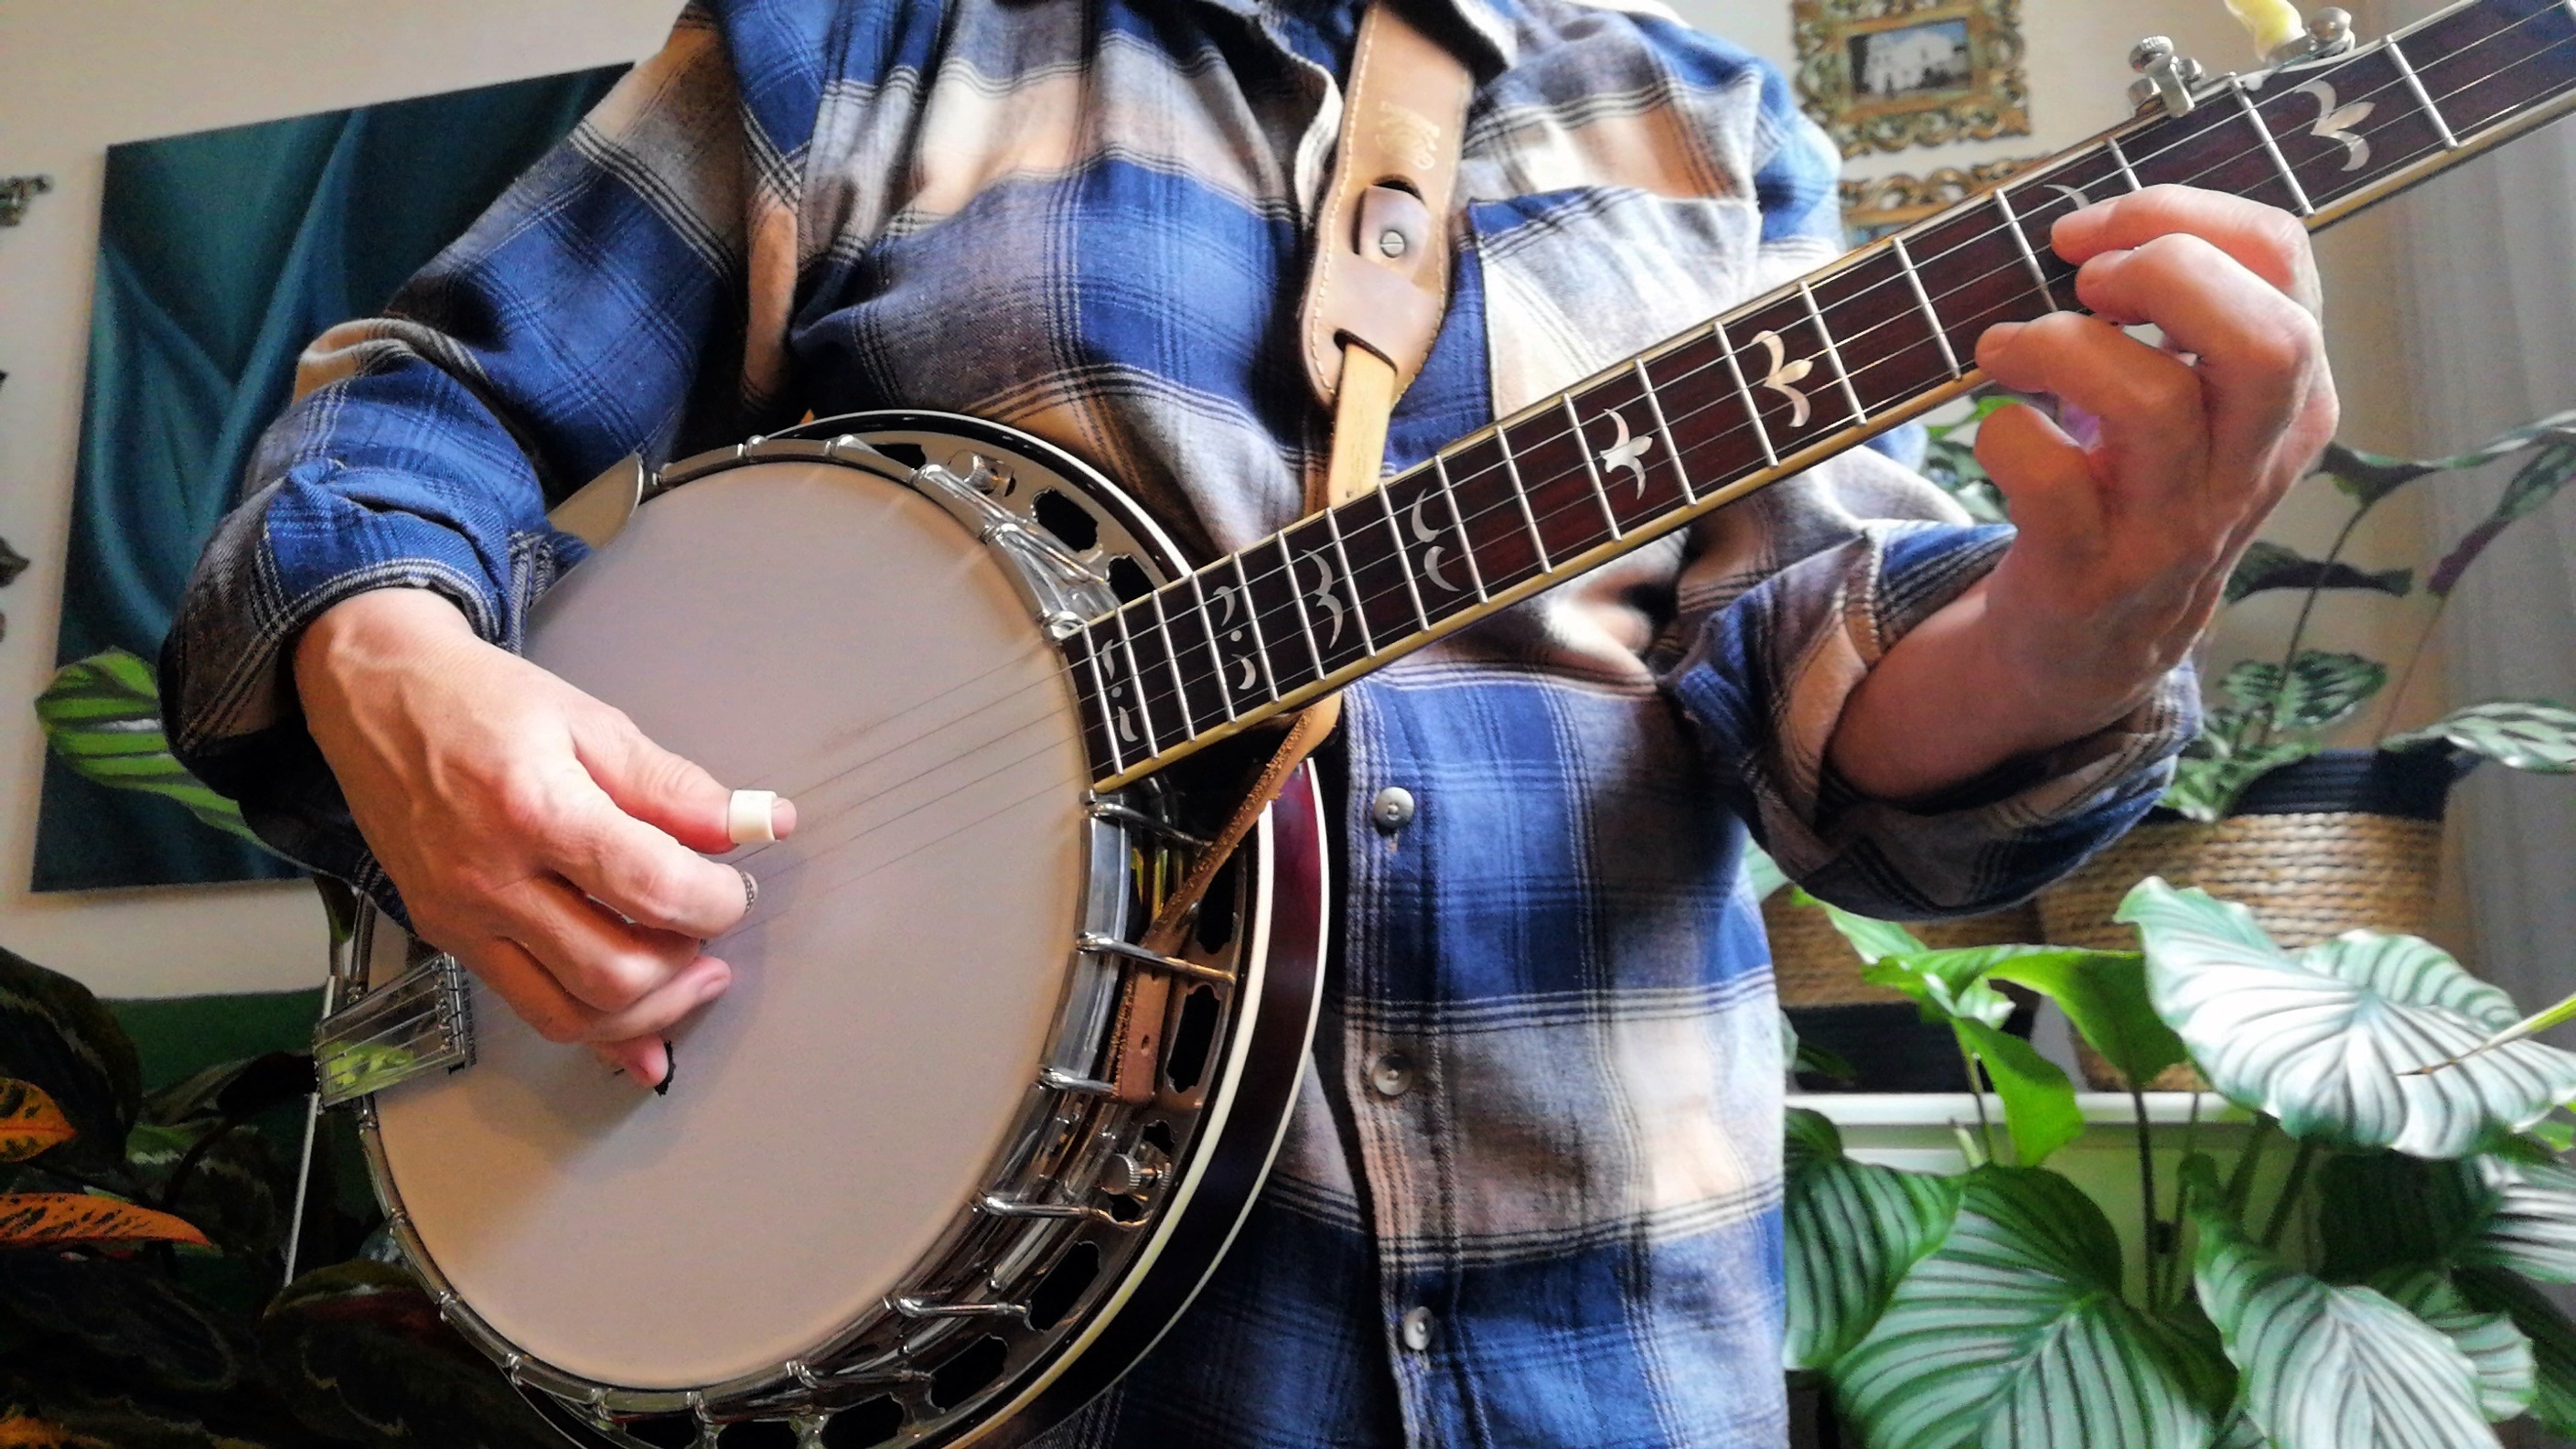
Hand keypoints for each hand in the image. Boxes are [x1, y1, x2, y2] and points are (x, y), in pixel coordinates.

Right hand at [293, 588, 795, 1086]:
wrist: (373, 697)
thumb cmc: (481, 701)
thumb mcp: (591, 722)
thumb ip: (675, 787)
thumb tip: (757, 824)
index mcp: (535, 810)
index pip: (651, 889)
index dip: (716, 901)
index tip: (735, 887)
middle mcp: (490, 879)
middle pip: (613, 973)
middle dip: (685, 963)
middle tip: (710, 930)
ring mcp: (461, 919)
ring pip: (570, 1015)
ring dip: (649, 1010)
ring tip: (689, 973)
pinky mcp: (447, 939)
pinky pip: (530, 1010)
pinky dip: (596, 1033)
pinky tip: (644, 1036)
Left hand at [1829, 185, 2338, 801]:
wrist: (2094, 642)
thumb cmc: (2132, 488)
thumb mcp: (2188, 398)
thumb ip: (2173, 309)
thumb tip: (2088, 220)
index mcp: (2290, 396)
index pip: (2285, 260)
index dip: (2182, 214)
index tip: (2093, 232)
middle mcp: (2252, 462)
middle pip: (2267, 341)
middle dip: (2167, 273)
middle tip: (2085, 282)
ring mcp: (2176, 526)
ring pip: (2153, 403)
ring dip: (2058, 346)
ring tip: (2005, 348)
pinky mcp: (2094, 574)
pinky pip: (2054, 482)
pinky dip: (2006, 433)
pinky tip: (1999, 430)